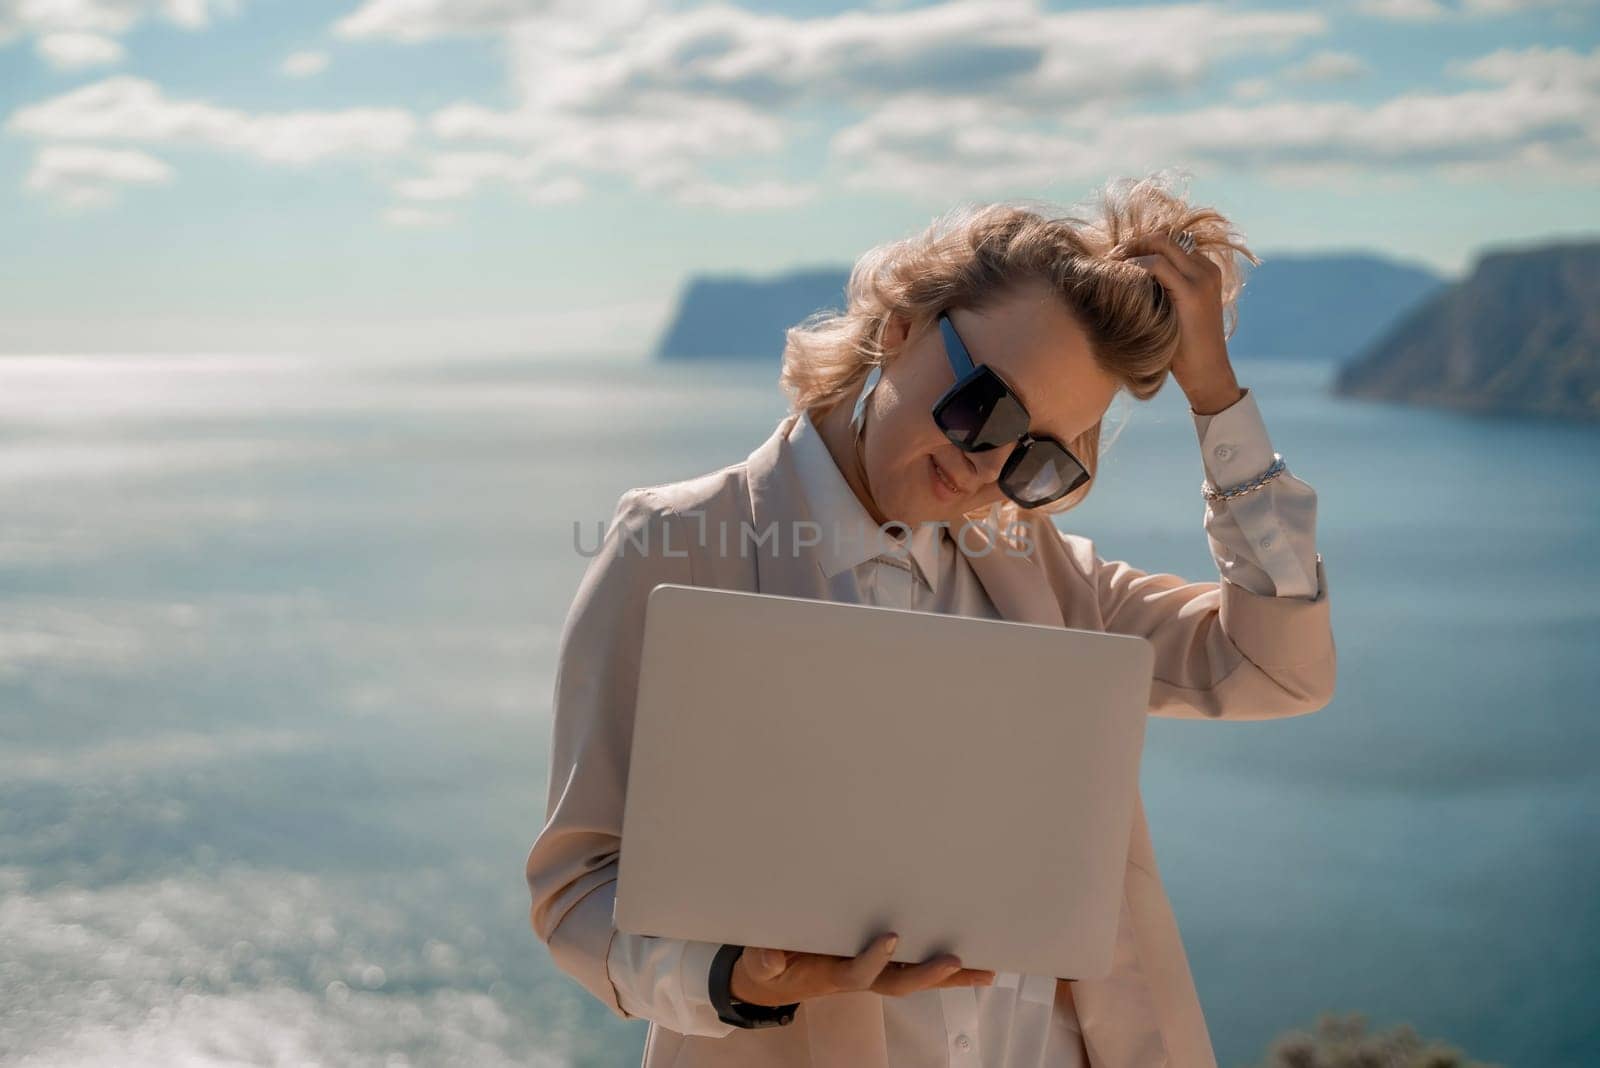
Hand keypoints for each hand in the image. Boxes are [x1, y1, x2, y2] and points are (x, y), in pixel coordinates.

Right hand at [729, 931, 996, 1006]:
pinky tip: (976, 964)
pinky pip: (916, 966)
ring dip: (950, 974)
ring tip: (986, 968)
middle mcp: (861, 975)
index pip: (856, 972)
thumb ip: (765, 959)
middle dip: (927, 973)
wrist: (775, 976)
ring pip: (916, 976)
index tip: (890, 937)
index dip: (873, 959)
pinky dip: (947, 968)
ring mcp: (874, 971)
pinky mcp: (882, 963)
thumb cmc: (773, 963)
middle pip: (899, 982)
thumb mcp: (762, 962)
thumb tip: (770, 958)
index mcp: (832, 974)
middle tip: (954, 961)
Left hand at [1111, 231, 1243, 415]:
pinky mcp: (1192, 292)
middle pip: (1163, 237)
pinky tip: (1118, 279)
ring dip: (1130, 251)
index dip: (1140, 245)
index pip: (1169, 242)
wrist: (1207, 374)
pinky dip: (1134, 266)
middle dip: (1132, 243)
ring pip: (1160, 243)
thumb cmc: (1185, 349)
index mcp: (1205, 270)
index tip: (1116, 258)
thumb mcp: (1173, 311)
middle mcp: (1206, 268)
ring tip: (1108, 266)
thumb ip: (1160, 291)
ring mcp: (1202, 278)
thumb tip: (1127, 280)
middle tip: (1108, 258)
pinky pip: (1157, 265)